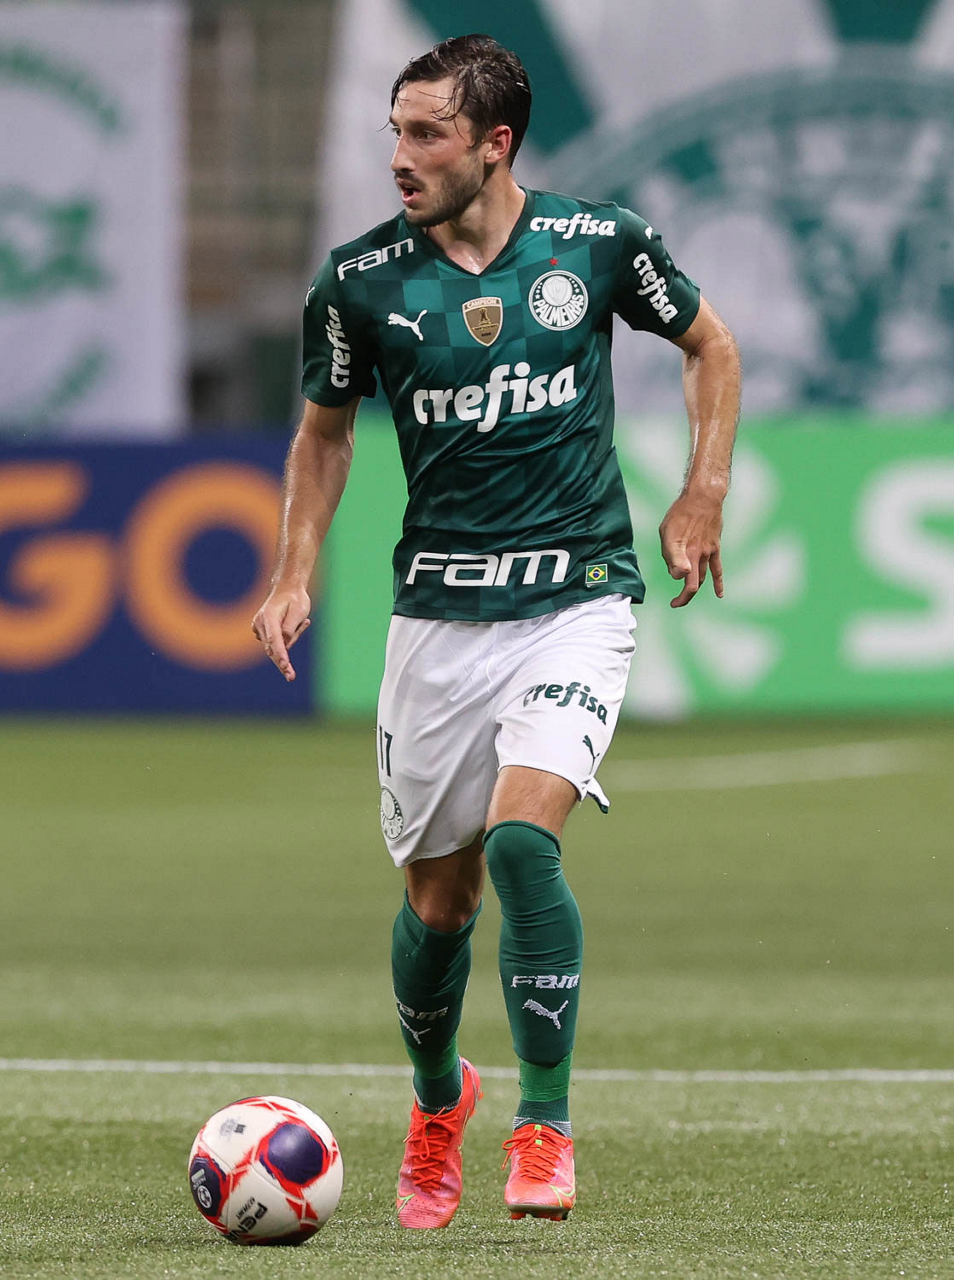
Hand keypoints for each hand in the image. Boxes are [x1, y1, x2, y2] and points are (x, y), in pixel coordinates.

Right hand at [251, 585, 311, 680]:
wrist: (288, 588)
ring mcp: (259, 627)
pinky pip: (277, 642)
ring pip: (277, 645)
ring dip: (292, 639)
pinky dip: (288, 638)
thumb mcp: (299, 610)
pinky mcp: (263, 631)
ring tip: (304, 621)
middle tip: (291, 677)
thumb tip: (284, 642)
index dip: (280, 654)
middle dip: (282, 662)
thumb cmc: (296, 598)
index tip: (285, 665)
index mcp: (269, 616)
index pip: (275, 640)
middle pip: (272, 648)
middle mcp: (261, 623)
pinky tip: (300, 622)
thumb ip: (290, 627)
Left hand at [658, 491, 724, 607]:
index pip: (682, 580)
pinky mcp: (715, 548)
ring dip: (695, 587)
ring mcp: (708, 553)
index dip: (679, 594)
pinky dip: (718, 582)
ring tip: (686, 595)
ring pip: (702, 576)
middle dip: (685, 597)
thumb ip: (671, 555)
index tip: (672, 601)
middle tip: (675, 603)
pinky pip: (717, 569)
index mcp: (684, 553)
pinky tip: (720, 594)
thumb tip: (678, 576)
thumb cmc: (681, 513)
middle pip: (693, 584)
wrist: (703, 498)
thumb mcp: (667, 532)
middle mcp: (697, 556)